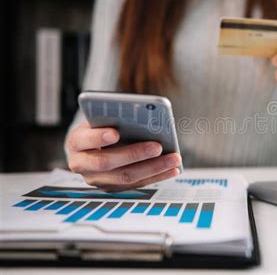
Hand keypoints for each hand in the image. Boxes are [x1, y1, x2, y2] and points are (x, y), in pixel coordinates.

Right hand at [66, 122, 180, 190]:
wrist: (92, 145)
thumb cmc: (101, 126)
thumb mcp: (101, 118)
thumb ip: (114, 117)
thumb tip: (143, 117)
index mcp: (75, 142)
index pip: (83, 140)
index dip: (98, 137)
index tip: (115, 132)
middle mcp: (81, 164)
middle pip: (107, 162)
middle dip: (135, 154)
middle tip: (157, 146)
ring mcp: (96, 179)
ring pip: (125, 177)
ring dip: (153, 168)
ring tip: (174, 159)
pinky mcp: (112, 188)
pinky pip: (136, 184)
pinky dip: (157, 176)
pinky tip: (172, 169)